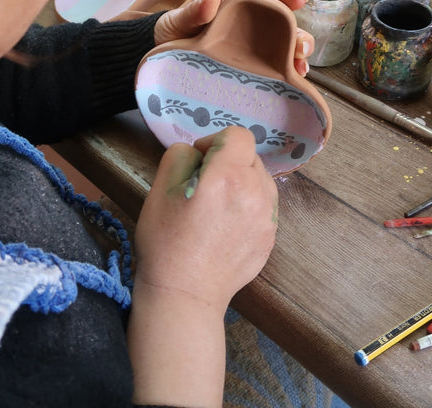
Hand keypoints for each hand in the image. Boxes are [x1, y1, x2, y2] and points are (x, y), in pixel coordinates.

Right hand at [133, 127, 277, 311]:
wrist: (185, 295)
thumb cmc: (166, 241)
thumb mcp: (160, 189)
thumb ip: (180, 156)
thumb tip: (199, 153)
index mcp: (227, 176)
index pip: (238, 134)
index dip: (215, 140)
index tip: (199, 160)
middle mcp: (256, 192)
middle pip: (250, 156)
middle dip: (228, 161)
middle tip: (204, 184)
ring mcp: (268, 217)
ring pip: (260, 179)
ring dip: (242, 181)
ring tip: (218, 205)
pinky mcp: (271, 237)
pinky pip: (264, 205)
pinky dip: (249, 204)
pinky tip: (226, 225)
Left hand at [154, 0, 313, 75]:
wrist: (154, 62)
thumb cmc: (169, 34)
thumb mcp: (178, 19)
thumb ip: (195, 9)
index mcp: (235, 14)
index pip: (264, 2)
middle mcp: (246, 34)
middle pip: (279, 31)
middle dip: (298, 37)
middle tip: (303, 48)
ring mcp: (246, 56)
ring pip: (279, 54)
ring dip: (295, 59)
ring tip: (301, 69)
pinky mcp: (242, 76)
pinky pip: (267, 76)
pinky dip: (282, 79)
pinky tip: (292, 85)